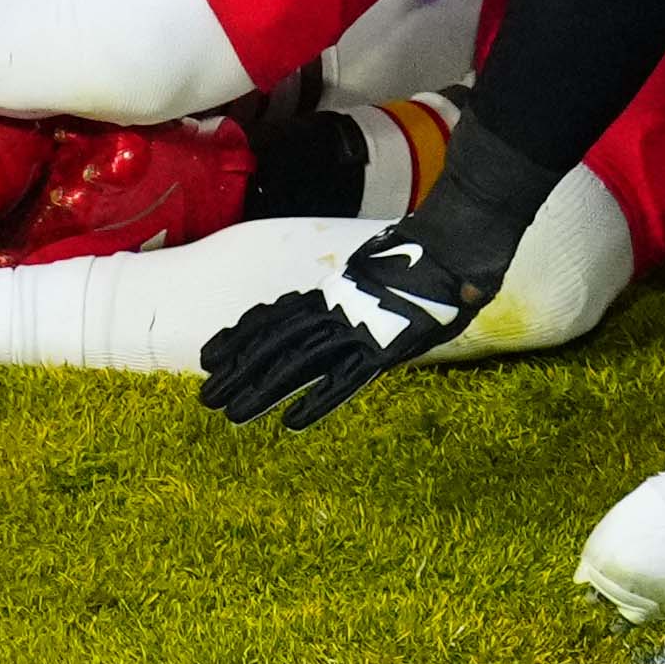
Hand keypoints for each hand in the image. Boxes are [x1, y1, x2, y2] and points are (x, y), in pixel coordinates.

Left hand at [195, 208, 504, 430]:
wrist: (457, 242)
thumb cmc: (427, 257)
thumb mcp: (376, 272)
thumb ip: (355, 289)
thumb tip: (337, 295)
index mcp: (333, 293)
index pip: (275, 315)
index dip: (240, 335)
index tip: (210, 355)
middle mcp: (336, 310)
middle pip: (275, 342)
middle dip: (239, 369)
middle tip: (207, 396)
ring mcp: (357, 328)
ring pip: (297, 362)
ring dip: (262, 389)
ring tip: (232, 414)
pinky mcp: (383, 348)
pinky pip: (344, 380)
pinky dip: (317, 401)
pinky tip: (292, 423)